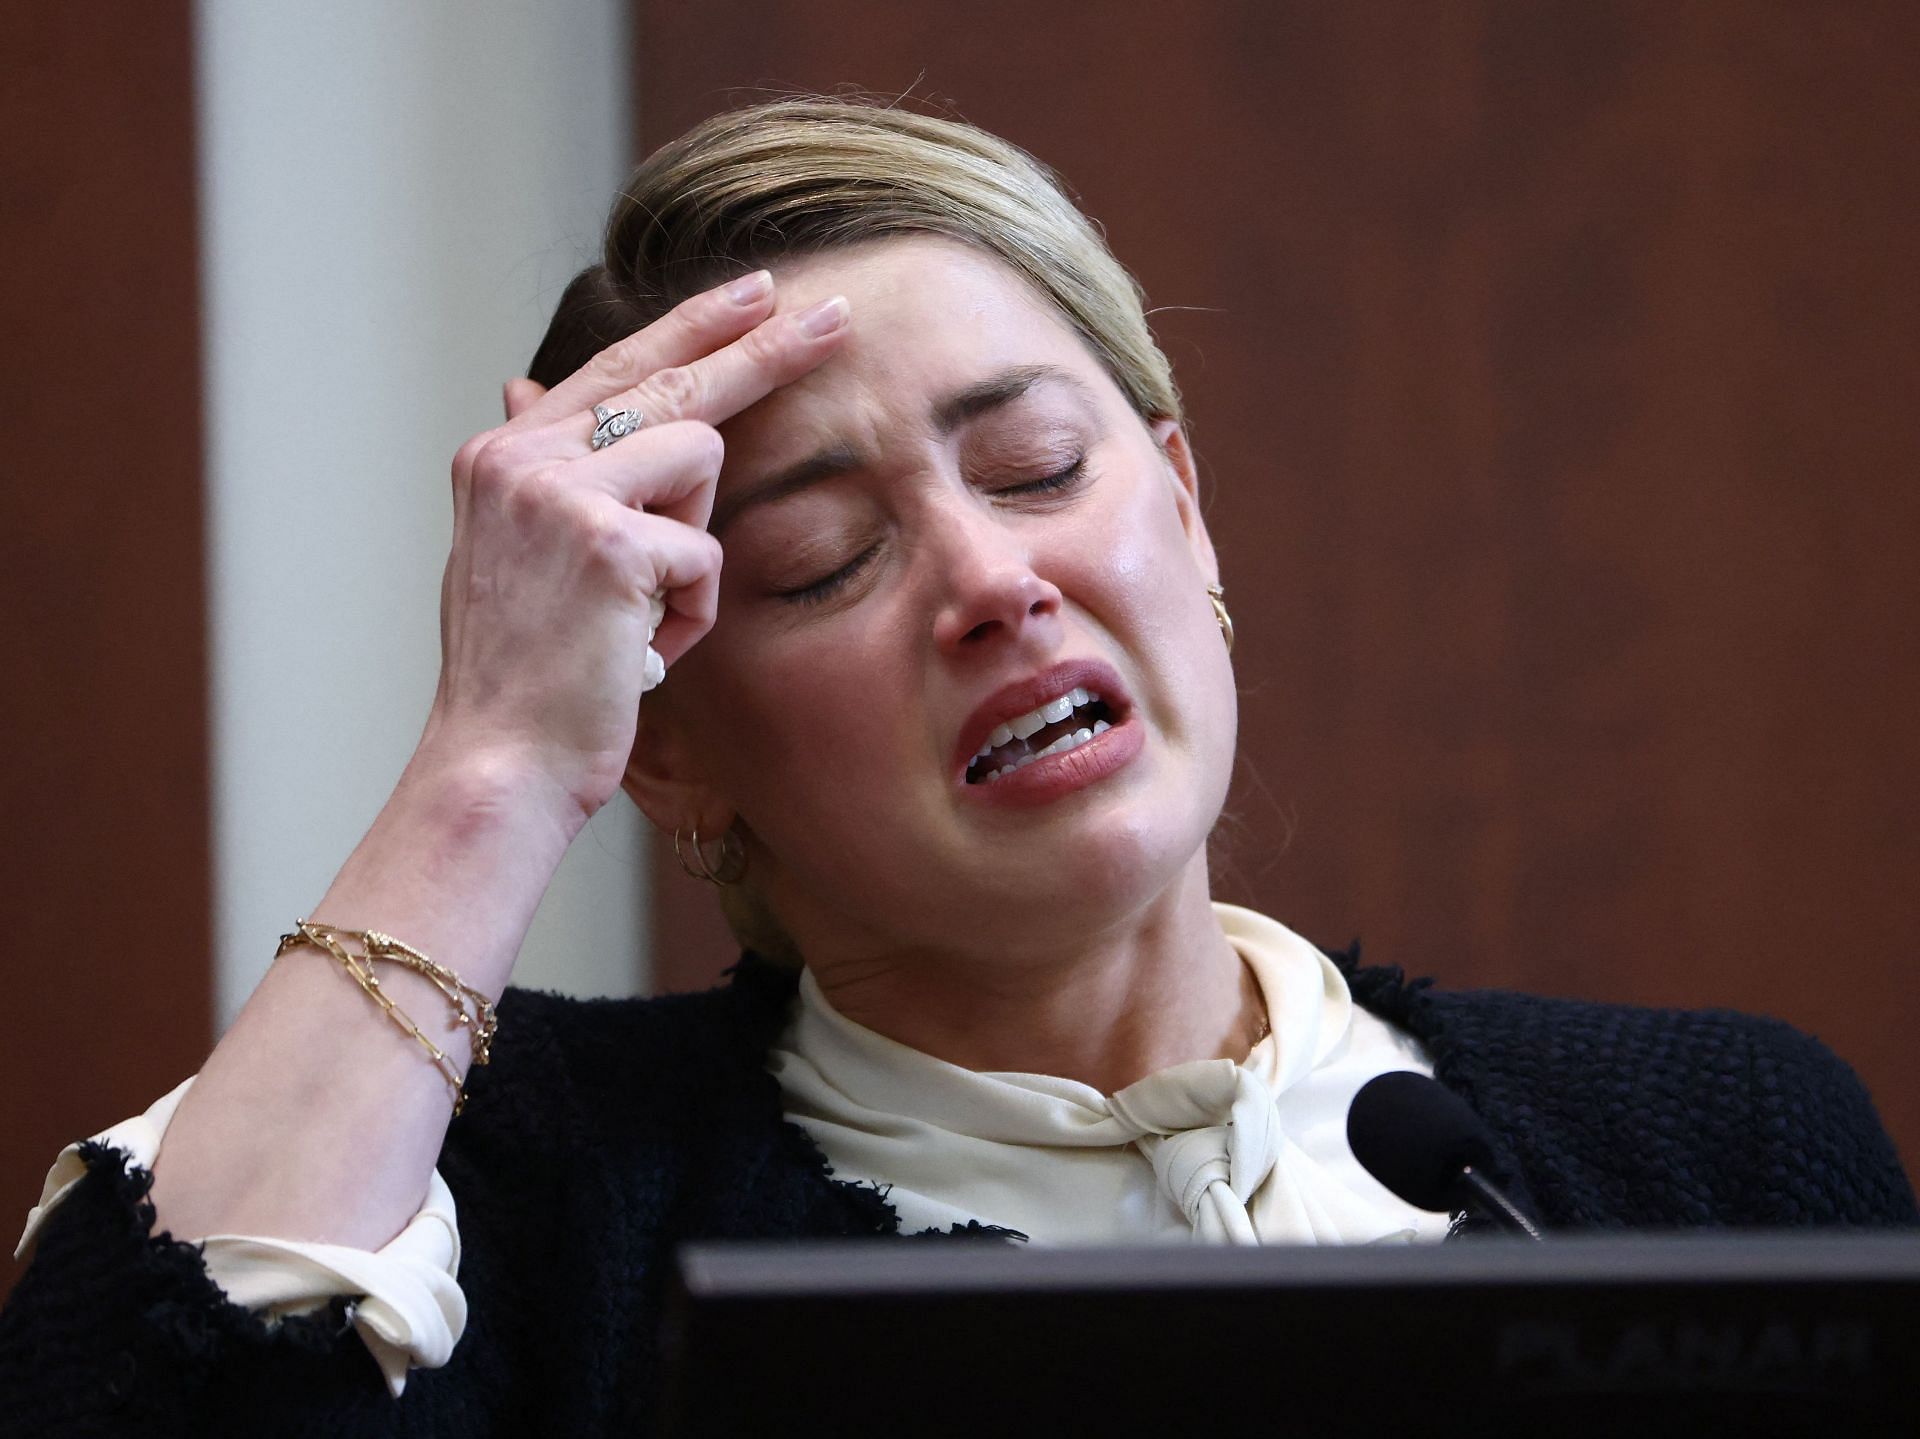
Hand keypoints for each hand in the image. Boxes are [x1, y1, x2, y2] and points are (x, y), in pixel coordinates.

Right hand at [419, 272, 849, 823]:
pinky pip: (707, 552)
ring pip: (702, 462)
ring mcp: (561, 494)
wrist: (500, 765)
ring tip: (638, 613)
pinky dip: (691, 613)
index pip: (616, 367)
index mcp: (502, 457)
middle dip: (763, 348)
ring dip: (693, 548)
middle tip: (836, 313)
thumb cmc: (523, 675)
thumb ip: (540, 471)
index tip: (757, 294)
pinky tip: (636, 650)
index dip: (694, 327)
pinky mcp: (611, 544)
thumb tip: (521, 385)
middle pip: (672, 377)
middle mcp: (521, 459)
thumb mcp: (514, 556)